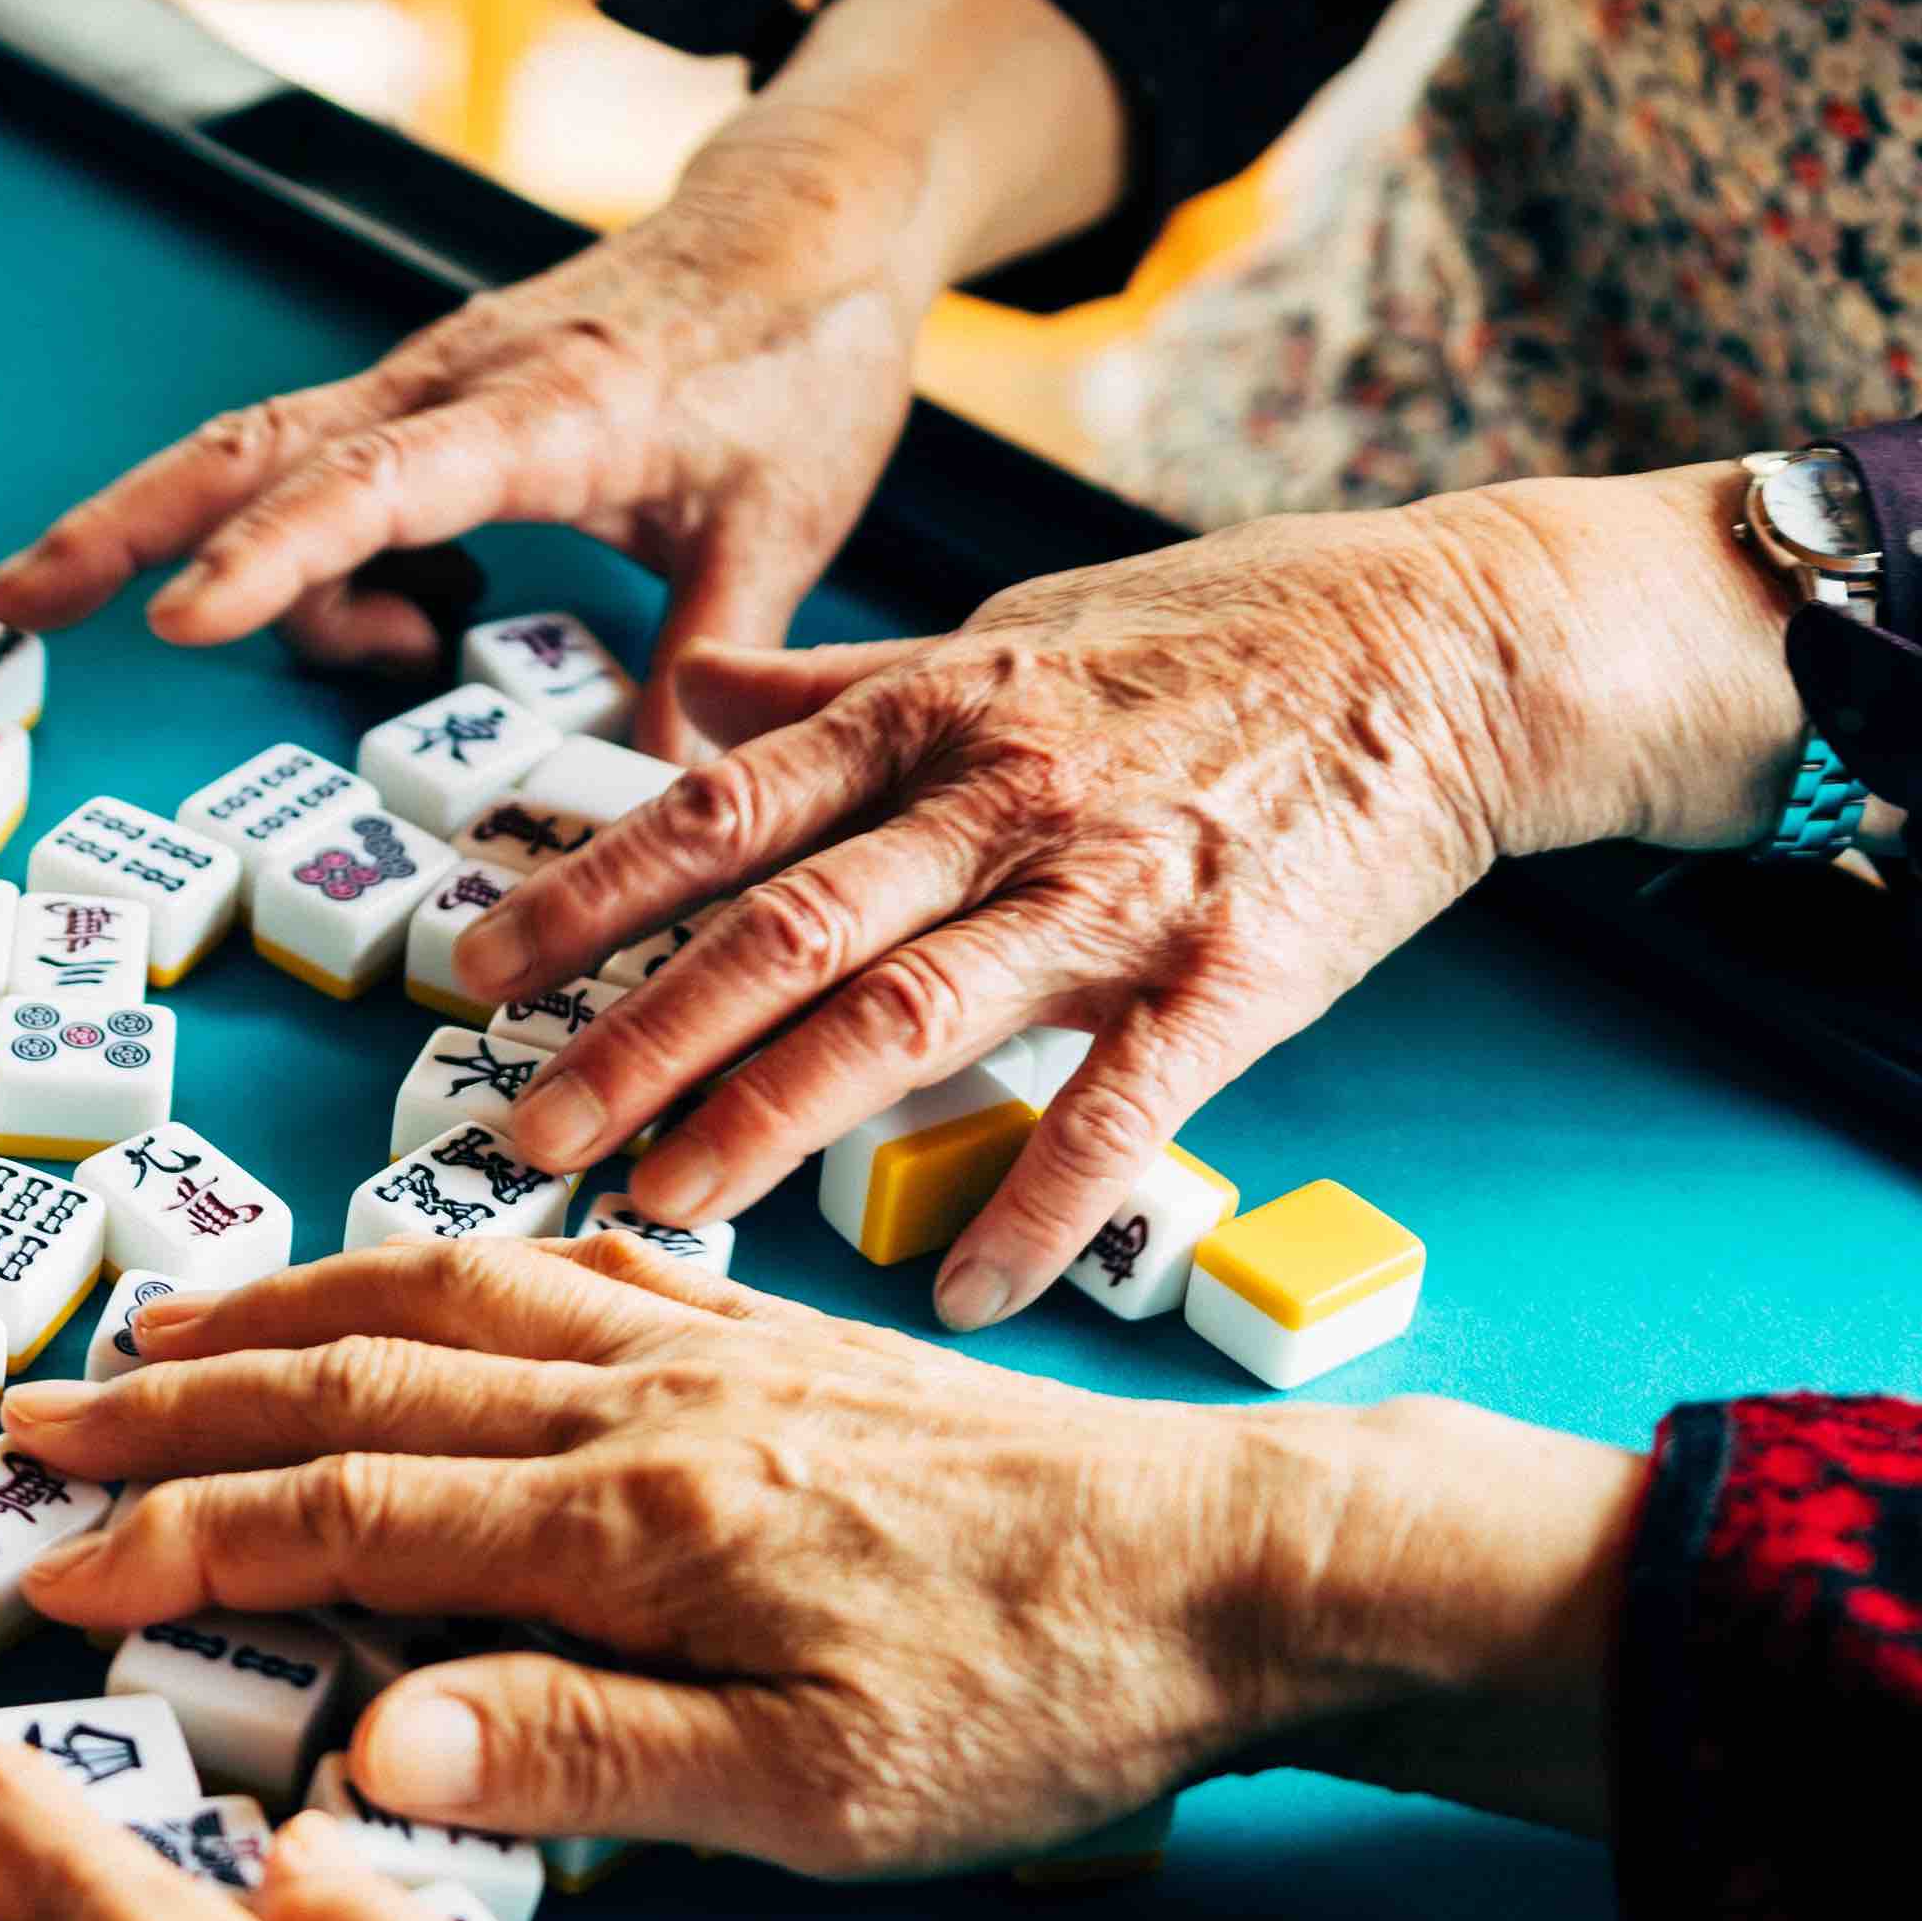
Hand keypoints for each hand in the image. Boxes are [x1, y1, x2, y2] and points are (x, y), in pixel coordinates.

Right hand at [0, 116, 919, 720]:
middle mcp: (456, 385)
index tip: (184, 623)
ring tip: (369, 646)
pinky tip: (407, 618)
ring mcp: (427, 386)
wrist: (806, 225)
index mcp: (548, 411)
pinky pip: (323, 482)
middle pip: (250, 448)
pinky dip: (313, 561)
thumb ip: (704, 668)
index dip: (277, 557)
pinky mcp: (426, 403)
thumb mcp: (780, 530)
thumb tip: (662, 813)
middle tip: (15, 601)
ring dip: (244, 572)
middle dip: (121, 524)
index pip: (377, 483)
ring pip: (267, 465)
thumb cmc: (797, 360)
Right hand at [1, 1241, 1641, 1861]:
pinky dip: (466, 1267)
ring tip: (172, 1325)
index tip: (49, 1568)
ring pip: (444, 1301)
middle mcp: (644, 1409)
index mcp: (630, 1528)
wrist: (1246, 1570)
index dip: (178, 1543)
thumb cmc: (1046, 1705)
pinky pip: (579, 1271)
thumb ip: (584, 1761)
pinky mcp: (779, 1343)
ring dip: (285, 1311)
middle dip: (175, 1404)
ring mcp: (710, 1356)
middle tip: (35, 1417)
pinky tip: (439, 1275)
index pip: (339, 1522)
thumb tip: (371, 1752)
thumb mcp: (818, 1795)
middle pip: (353, 1385)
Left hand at [460, 473, 1797, 1320]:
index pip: (719, 808)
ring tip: (663, 1213)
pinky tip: (959, 1290)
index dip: (586, 887)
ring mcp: (1116, 888)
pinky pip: (1122, 1104)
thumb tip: (685, 693)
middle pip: (780, 925)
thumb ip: (838, 684)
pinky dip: (1041, 1200)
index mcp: (931, 712)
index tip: (470, 965)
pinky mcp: (1237, 973)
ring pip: (912, 1012)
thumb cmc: (1214, 638)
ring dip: (774, 1119)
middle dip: (635, 1033)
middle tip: (518, 1132)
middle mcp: (1000, 798)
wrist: (1451, 641)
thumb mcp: (1007, 630)